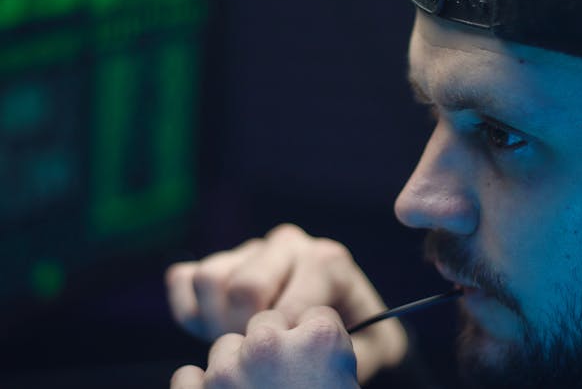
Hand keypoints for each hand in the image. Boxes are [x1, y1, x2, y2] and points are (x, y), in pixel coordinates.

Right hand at [165, 224, 406, 382]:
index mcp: (327, 261)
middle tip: (261, 353)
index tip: (290, 361)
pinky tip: (216, 329)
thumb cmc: (361, 337)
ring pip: (209, 279)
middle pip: (243, 288)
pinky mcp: (222, 258)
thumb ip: (346, 352)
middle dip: (247, 333)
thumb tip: (307, 359)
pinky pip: (185, 278)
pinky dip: (191, 312)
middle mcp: (289, 245)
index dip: (281, 346)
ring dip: (217, 321)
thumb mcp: (373, 349)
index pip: (286, 305)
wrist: (346, 317)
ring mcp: (253, 248)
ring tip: (244, 340)